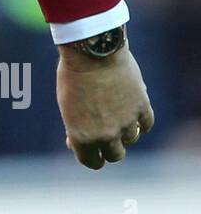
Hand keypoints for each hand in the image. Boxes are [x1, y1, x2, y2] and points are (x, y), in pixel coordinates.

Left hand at [56, 43, 153, 168]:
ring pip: (131, 140)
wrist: (93, 51)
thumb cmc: (73, 74)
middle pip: (115, 155)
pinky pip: (146, 124)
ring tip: (118, 115)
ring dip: (126, 132)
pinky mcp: (141, 107)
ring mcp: (126, 123)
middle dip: (110, 148)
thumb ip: (75, 126)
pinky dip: (141, 121)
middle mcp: (105, 135)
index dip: (92, 157)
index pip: (91, 162)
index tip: (93, 151)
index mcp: (81, 136)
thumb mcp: (66, 104)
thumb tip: (75, 142)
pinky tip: (135, 113)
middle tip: (108, 137)